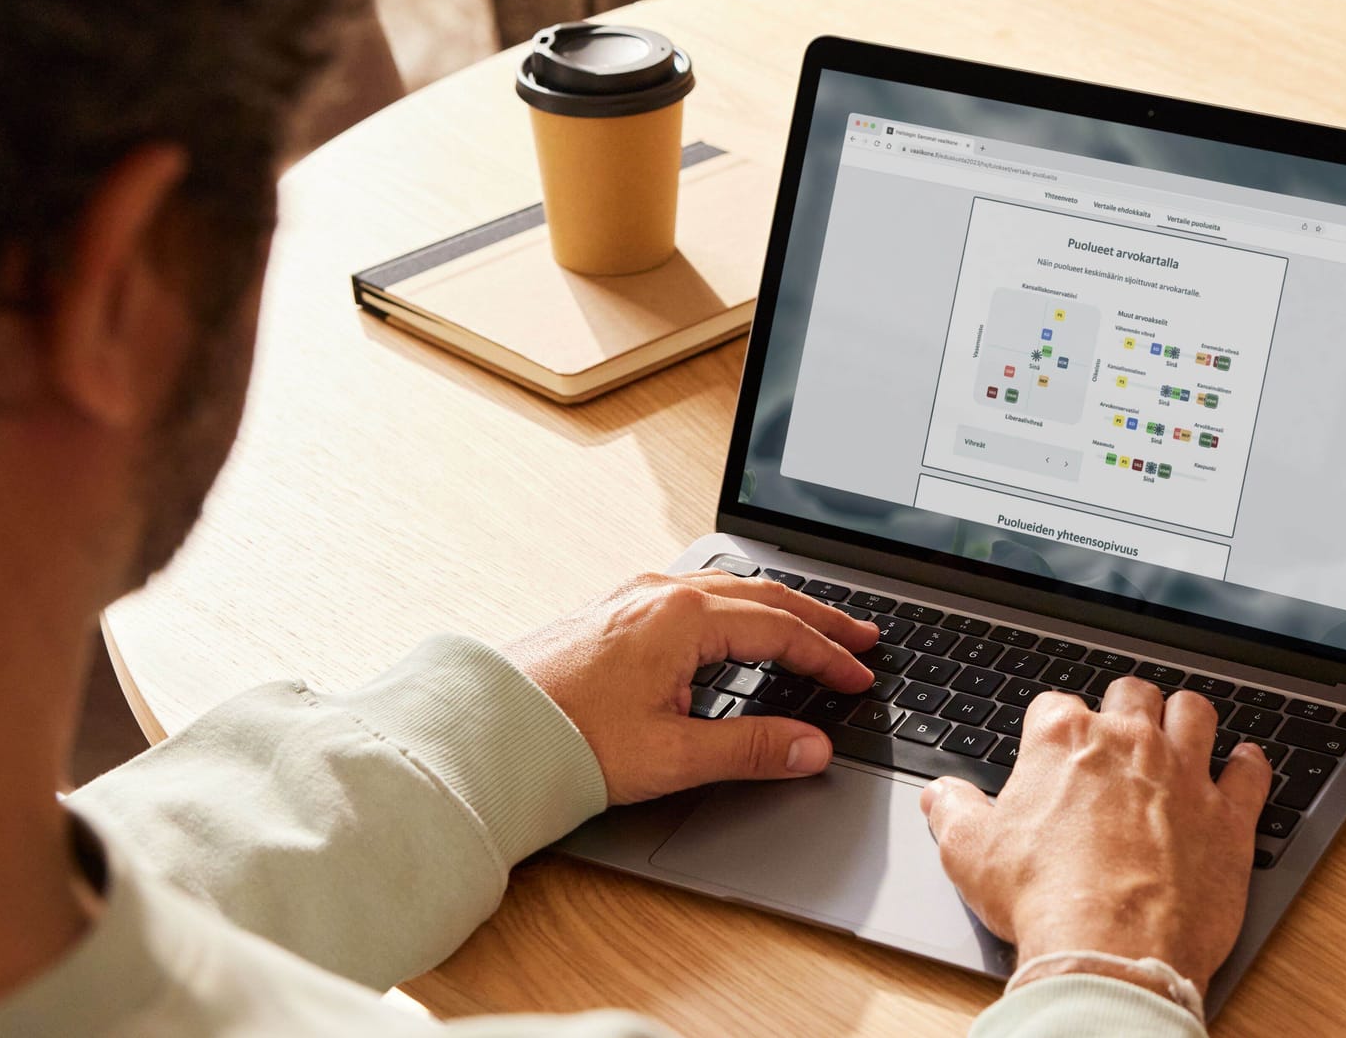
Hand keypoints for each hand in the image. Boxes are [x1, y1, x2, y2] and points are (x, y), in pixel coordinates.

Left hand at [502, 571, 879, 804]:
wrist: (483, 733)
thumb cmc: (564, 741)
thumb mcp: (671, 755)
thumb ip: (750, 749)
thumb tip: (812, 748)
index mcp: (683, 618)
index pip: (781, 632)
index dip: (828, 658)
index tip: (861, 677)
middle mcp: (661, 595)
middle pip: (764, 597)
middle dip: (819, 619)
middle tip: (862, 636)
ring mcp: (634, 598)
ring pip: (728, 589)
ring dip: (779, 608)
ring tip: (813, 624)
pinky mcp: (614, 611)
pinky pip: (695, 593)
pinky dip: (737, 606)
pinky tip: (737, 622)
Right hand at [921, 678, 1270, 990]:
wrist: (1109, 946)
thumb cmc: (1041, 897)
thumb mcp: (971, 853)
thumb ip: (954, 812)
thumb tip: (940, 795)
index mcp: (1062, 739)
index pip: (1055, 704)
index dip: (1052, 725)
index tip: (1052, 745)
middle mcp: (1127, 741)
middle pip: (1131, 693)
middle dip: (1124, 706)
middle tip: (1120, 731)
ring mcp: (1184, 773)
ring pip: (1195, 712)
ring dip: (1187, 717)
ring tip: (1180, 731)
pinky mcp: (1228, 814)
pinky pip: (1251, 771)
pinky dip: (1248, 764)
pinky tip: (1243, 765)